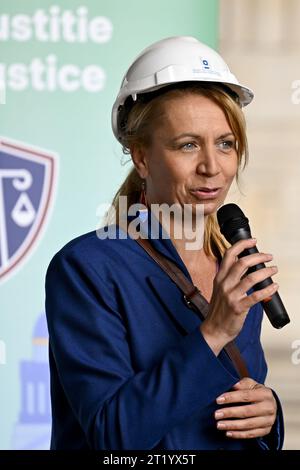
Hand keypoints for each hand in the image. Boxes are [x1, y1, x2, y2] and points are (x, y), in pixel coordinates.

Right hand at [200, 238, 278, 353]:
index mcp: (219, 277)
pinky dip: (268, 290)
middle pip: (242, 263)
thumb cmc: (219, 310)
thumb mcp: (220, 289)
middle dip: (259, 256)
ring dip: (266, 272)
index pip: (229, 254)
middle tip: (269, 256)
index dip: (242, 245)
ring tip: (274, 269)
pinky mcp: (238, 307)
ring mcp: (231, 296)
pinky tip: (274, 287)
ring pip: (251, 278)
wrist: (214, 329)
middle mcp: (224, 284)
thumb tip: (245, 264)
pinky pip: (256, 296)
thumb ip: (229, 277)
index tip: (253, 240)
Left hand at [214, 377, 276, 438]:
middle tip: (216, 414)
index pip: (246, 395)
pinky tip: (228, 433)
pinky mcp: (266, 430)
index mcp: (265, 394)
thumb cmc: (256, 392)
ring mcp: (268, 421)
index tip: (218, 400)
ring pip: (248, 424)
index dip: (231, 398)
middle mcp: (269, 408)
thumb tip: (232, 385)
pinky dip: (238, 434)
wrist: (270, 404)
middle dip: (230, 413)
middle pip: (247, 411)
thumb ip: (242, 384)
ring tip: (219, 424)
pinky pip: (251, 434)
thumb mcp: (251, 384)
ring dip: (232, 425)